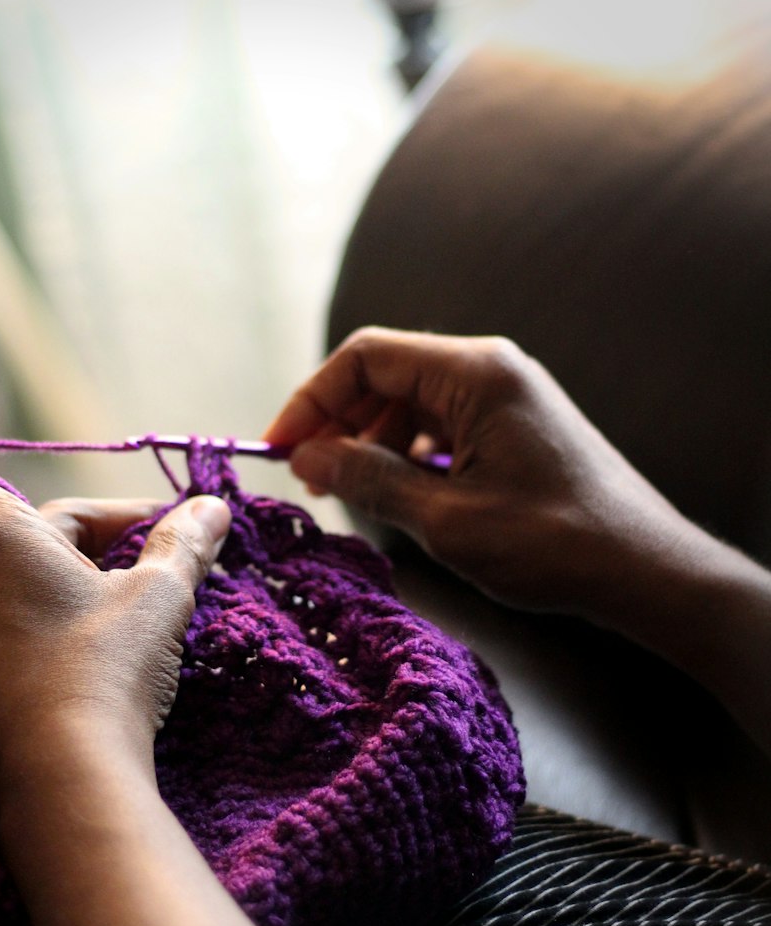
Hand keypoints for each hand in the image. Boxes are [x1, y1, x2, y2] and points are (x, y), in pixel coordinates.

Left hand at [0, 377, 230, 783]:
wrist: (69, 777)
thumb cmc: (106, 668)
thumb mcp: (158, 596)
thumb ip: (183, 545)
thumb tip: (212, 508)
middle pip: (36, 526)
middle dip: (105, 528)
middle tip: (175, 543)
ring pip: (33, 576)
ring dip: (91, 571)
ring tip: (158, 594)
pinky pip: (24, 619)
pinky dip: (69, 611)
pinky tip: (123, 639)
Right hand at [265, 328, 695, 620]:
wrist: (644, 570)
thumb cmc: (554, 544)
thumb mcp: (447, 519)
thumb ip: (369, 480)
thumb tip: (306, 457)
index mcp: (475, 373)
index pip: (366, 356)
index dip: (312, 399)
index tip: (280, 448)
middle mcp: (491, 368)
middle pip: (386, 373)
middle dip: (338, 422)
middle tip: (309, 480)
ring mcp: (507, 394)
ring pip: (411, 400)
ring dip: (371, 441)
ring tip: (349, 495)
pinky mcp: (515, 424)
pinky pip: (442, 422)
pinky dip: (408, 452)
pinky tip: (400, 495)